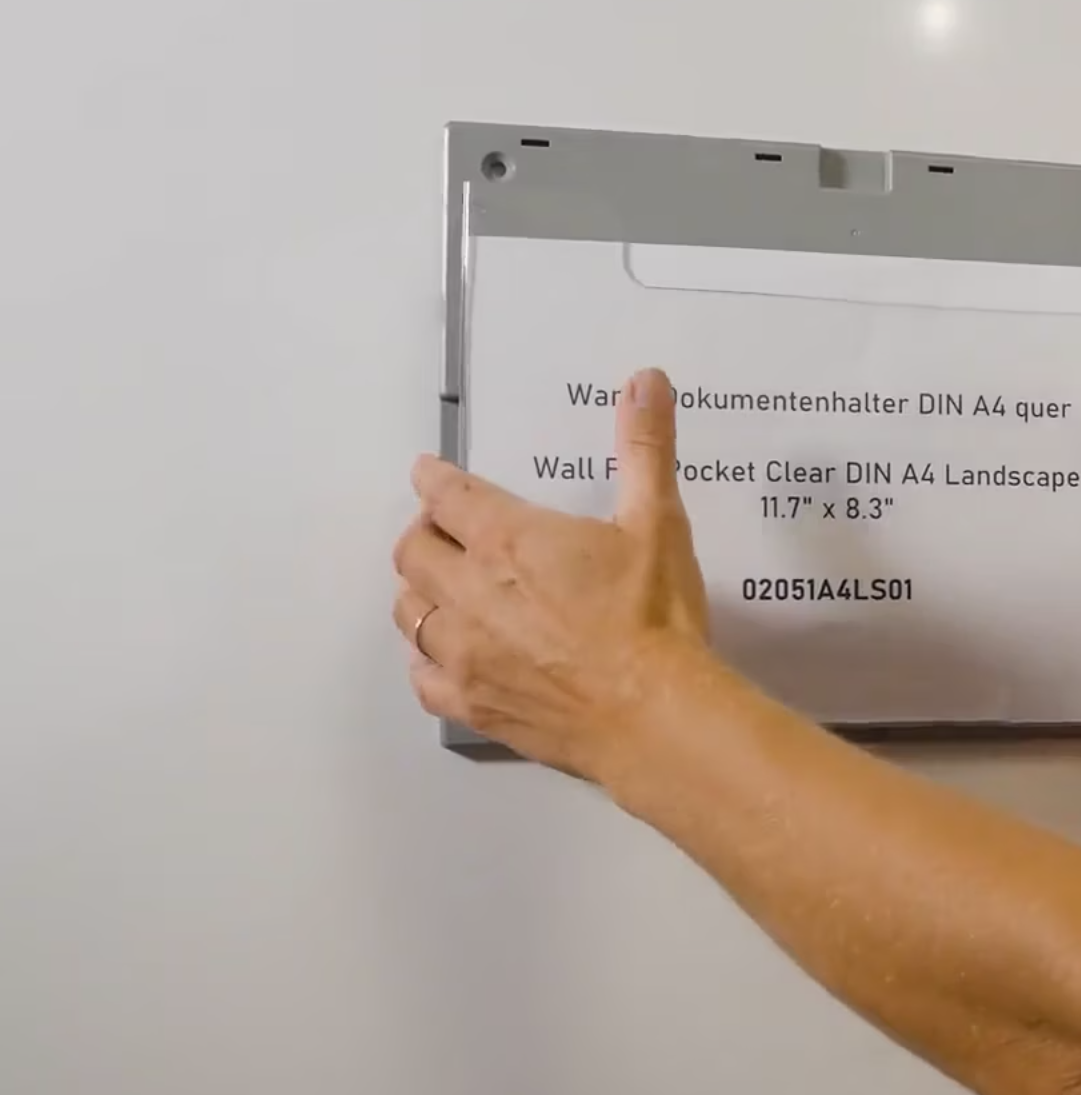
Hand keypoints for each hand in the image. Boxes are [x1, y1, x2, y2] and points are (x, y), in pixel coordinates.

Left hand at [393, 368, 711, 778]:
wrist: (654, 715)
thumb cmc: (655, 618)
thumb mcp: (658, 522)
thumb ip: (644, 449)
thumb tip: (645, 379)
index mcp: (508, 539)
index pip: (447, 495)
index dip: (434, 479)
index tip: (429, 473)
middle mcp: (470, 591)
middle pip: (411, 552)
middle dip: (422, 534)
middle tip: (440, 532)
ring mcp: (464, 652)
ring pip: (408, 612)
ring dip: (418, 594)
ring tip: (439, 590)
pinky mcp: (473, 703)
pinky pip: (422, 678)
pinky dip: (426, 660)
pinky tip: (444, 656)